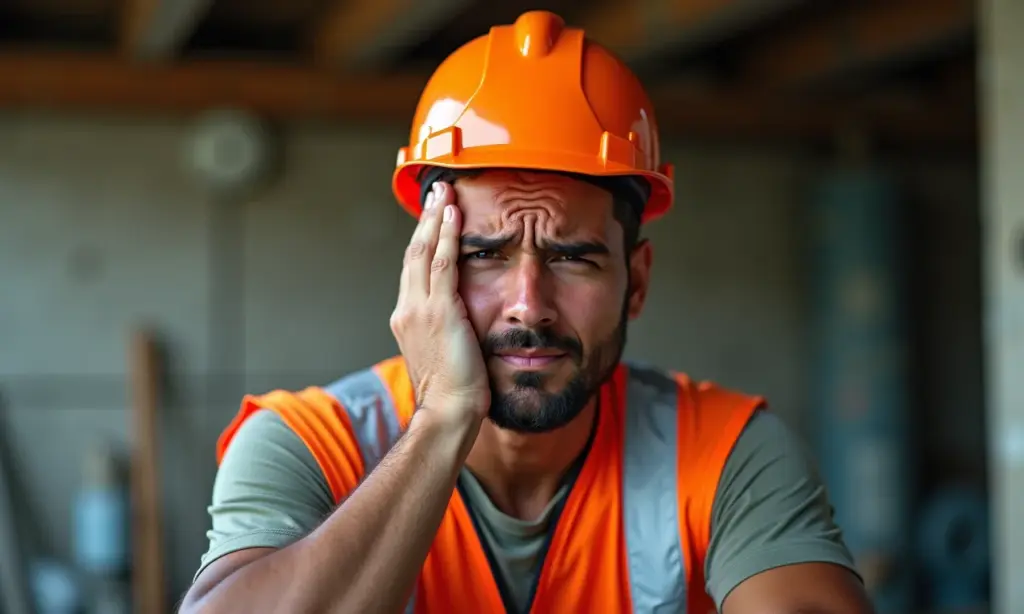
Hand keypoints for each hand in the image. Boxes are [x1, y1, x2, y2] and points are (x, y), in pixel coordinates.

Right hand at [390, 181, 489, 426]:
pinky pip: (443, 264)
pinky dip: (449, 237)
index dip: (422, 239)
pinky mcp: (440, 312)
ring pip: (424, 252)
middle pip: (413, 252)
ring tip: (446, 193)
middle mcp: (407, 309)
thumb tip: (460, 317)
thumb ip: (445, 328)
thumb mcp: (442, 352)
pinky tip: (455, 216)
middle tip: (437, 192)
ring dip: (436, 219)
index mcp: (406, 318)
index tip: (433, 216)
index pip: (413, 269)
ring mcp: (420, 309)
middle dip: (426, 219)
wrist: (447, 413)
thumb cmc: (451, 393)